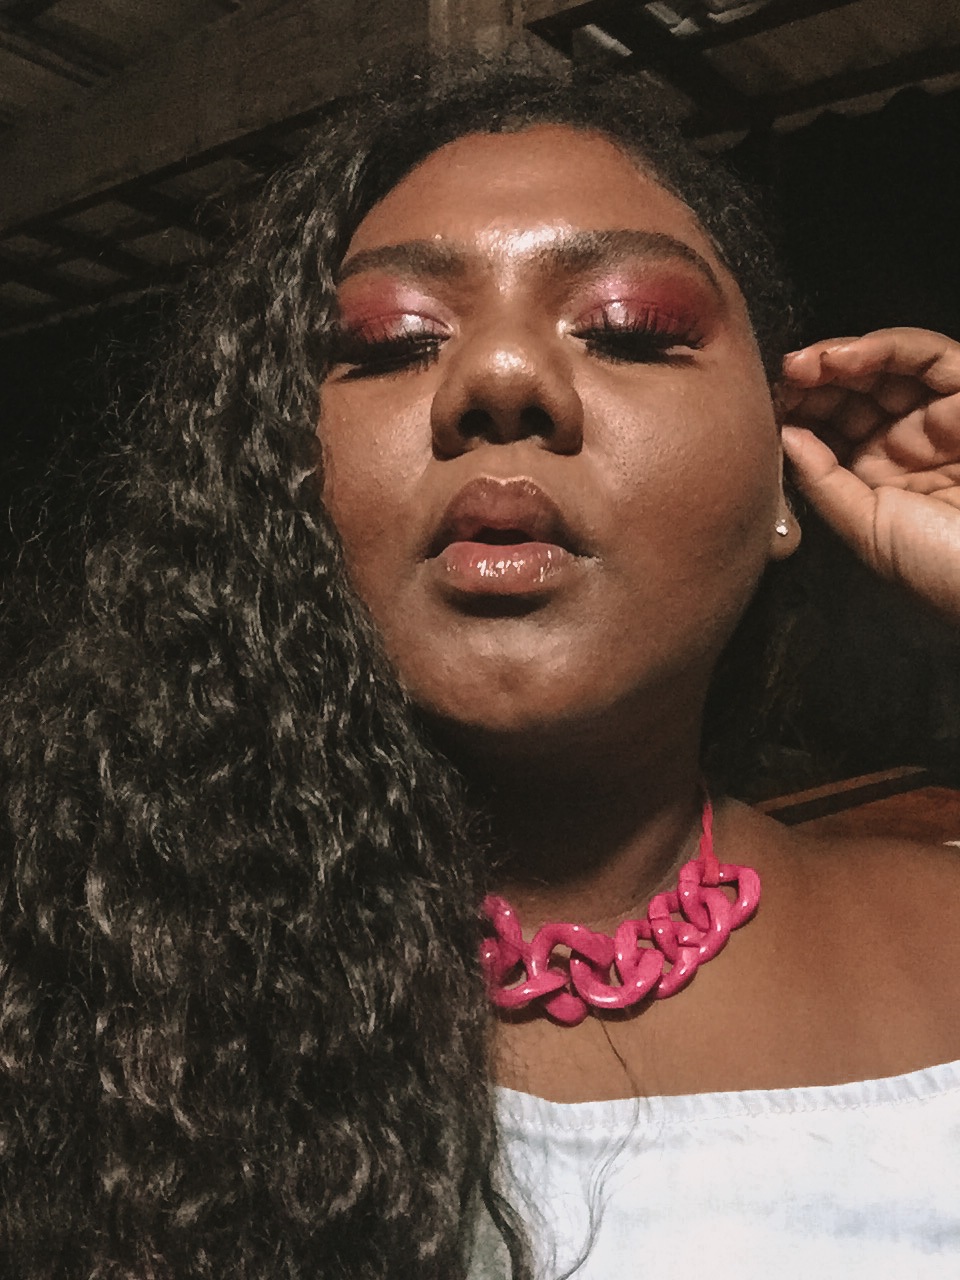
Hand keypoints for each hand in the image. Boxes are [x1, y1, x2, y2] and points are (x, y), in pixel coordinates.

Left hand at [779, 327, 959, 620]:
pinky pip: (931, 355)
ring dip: (839, 358)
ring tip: (802, 366)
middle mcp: (911, 441)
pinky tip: (842, 359)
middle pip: (855, 390)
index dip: (800, 411)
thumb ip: (823, 481)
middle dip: (813, 380)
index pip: (834, 427)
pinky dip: (886, 347)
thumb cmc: (941, 569)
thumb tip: (784, 435)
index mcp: (882, 477)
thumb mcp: (866, 528)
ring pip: (888, 366)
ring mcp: (943, 417)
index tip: (765, 405)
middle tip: (780, 379)